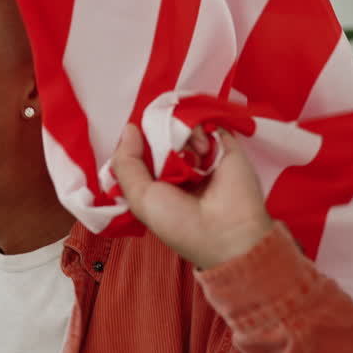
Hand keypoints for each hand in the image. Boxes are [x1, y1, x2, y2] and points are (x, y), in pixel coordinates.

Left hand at [111, 123, 272, 269]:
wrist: (226, 231)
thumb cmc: (180, 221)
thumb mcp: (140, 197)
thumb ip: (126, 163)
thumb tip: (129, 130)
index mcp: (159, 183)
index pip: (142, 153)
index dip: (136, 144)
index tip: (134, 138)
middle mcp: (180, 169)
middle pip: (159, 136)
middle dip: (156, 137)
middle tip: (164, 151)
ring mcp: (202, 157)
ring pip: (180, 127)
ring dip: (179, 137)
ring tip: (190, 158)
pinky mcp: (224, 146)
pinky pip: (205, 122)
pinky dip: (198, 129)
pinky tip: (202, 150)